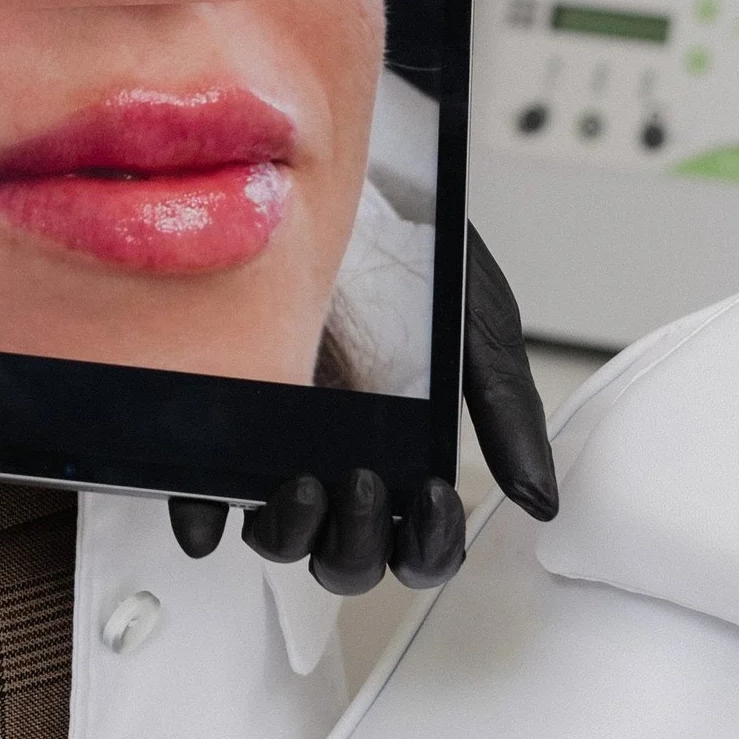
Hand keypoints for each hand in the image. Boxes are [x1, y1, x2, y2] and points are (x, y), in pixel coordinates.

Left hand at [167, 226, 559, 588]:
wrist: (349, 182)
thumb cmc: (413, 253)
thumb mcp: (477, 327)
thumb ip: (506, 410)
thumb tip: (538, 499)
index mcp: (403, 451)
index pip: (416, 543)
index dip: (428, 545)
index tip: (430, 495)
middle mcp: (339, 457)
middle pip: (344, 556)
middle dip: (356, 543)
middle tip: (359, 480)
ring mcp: (277, 442)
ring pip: (277, 534)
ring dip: (290, 531)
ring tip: (301, 479)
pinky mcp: (216, 418)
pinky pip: (199, 489)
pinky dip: (200, 514)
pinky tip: (210, 509)